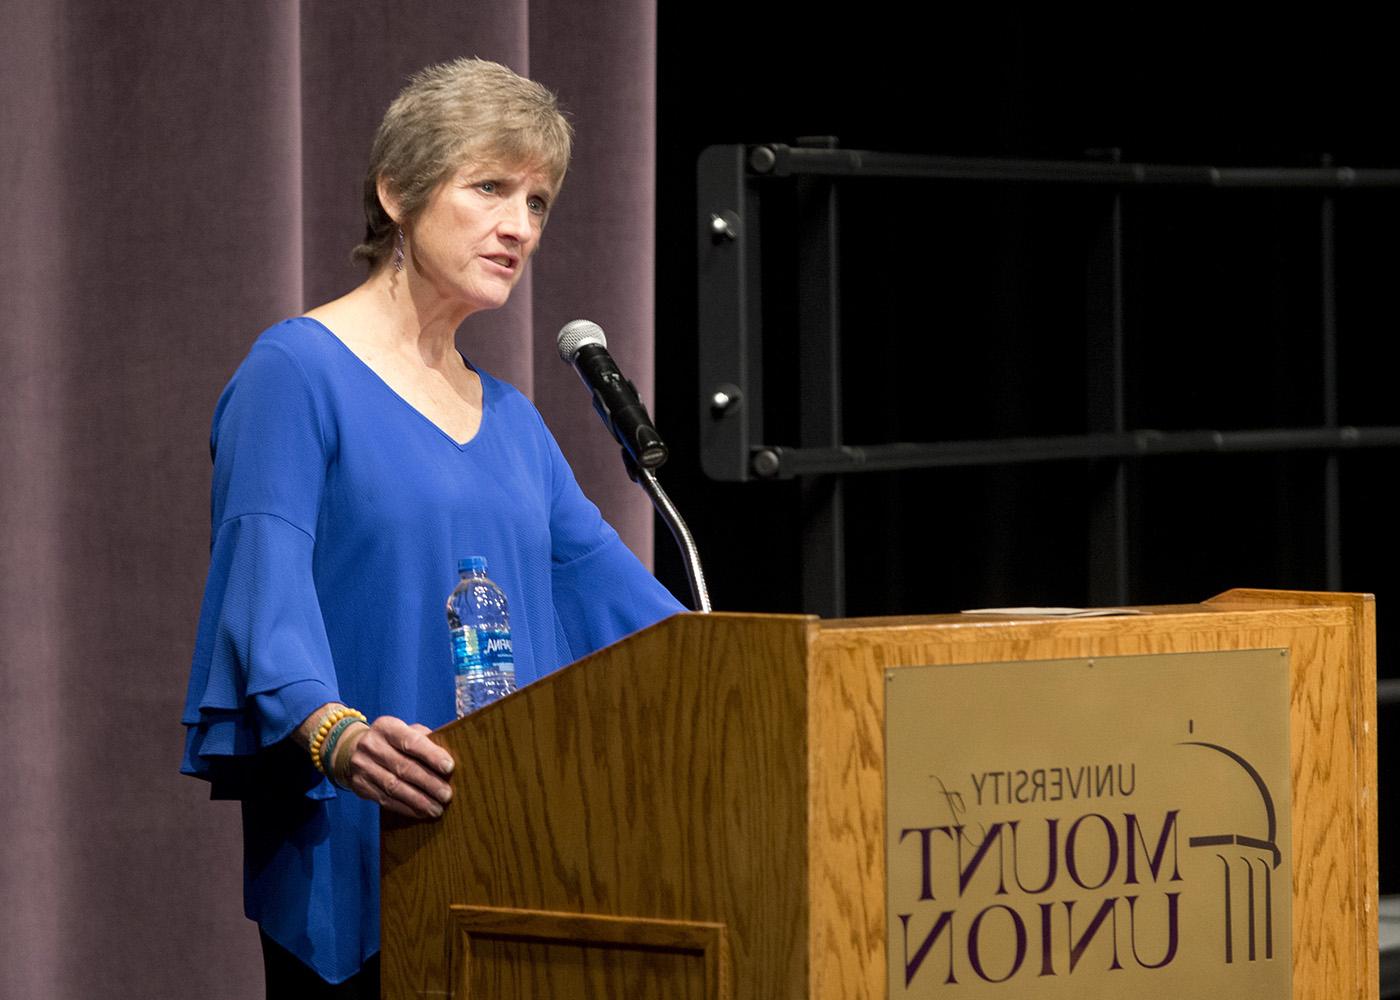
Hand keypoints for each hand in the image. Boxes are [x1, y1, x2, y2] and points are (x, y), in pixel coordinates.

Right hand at [333, 716, 454, 819]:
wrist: (350, 750)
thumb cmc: (391, 741)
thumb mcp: (404, 731)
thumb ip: (423, 739)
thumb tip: (447, 755)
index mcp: (386, 727)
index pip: (410, 741)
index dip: (431, 755)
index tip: (449, 767)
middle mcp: (371, 746)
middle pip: (403, 767)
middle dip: (428, 783)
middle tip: (446, 794)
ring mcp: (363, 767)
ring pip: (393, 787)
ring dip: (418, 800)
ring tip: (436, 808)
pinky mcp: (360, 786)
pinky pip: (385, 799)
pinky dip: (405, 807)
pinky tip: (420, 812)